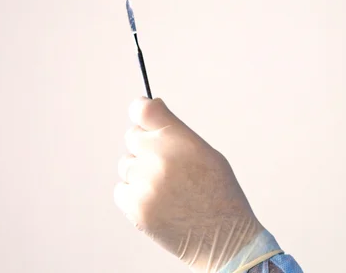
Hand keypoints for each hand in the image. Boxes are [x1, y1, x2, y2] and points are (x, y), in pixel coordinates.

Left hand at [114, 97, 280, 271]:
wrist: (224, 238)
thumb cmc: (220, 195)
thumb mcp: (208, 154)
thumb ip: (177, 133)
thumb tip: (150, 109)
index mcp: (181, 141)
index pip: (144, 110)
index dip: (141, 108)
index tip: (141, 111)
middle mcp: (160, 158)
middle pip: (133, 136)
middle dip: (145, 145)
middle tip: (166, 163)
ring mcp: (145, 184)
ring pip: (126, 164)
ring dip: (140, 172)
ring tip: (168, 188)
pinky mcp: (135, 207)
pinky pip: (122, 189)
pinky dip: (135, 194)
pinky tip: (159, 202)